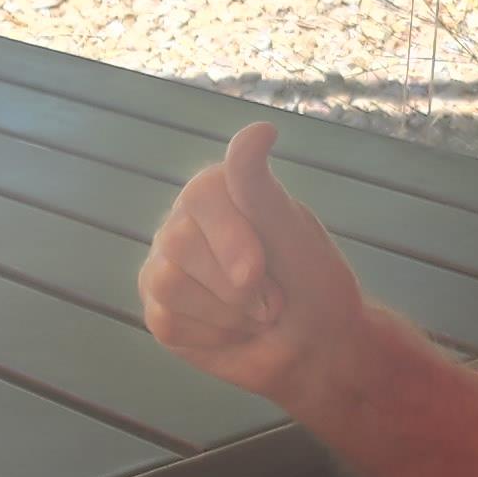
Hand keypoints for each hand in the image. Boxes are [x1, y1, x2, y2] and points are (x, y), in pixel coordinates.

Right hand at [141, 124, 371, 418]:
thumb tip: (258, 127)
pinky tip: (233, 332)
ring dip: (227, 314)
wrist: (318, 349)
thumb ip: (260, 186)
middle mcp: (183, 223)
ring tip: (255, 315)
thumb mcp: (292, 233)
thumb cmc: (312, 283)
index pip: (200, 195)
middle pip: (177, 243)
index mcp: (216, 192)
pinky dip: (212, 336)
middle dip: (237, 286)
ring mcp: (165, 267)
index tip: (264, 269)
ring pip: (167, 284)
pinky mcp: (160, 311)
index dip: (230, 239)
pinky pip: (166, 322)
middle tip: (273, 299)